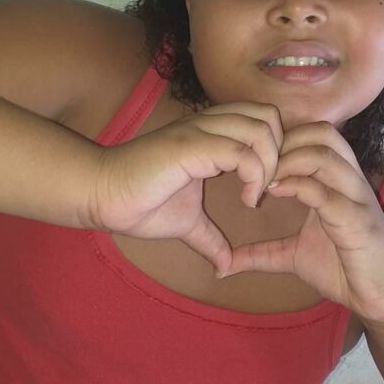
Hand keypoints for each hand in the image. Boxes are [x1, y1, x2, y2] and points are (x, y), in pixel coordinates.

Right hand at [86, 102, 283, 275]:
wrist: (102, 196)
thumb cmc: (140, 203)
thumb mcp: (187, 222)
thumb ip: (210, 238)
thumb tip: (224, 266)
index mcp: (212, 133)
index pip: (263, 119)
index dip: (274, 150)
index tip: (266, 188)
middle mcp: (210, 124)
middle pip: (269, 116)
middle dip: (280, 153)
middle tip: (268, 188)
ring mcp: (200, 131)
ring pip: (260, 128)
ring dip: (270, 164)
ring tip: (258, 194)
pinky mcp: (191, 147)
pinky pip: (240, 152)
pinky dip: (255, 176)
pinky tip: (247, 201)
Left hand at [220, 121, 383, 325]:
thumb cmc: (345, 271)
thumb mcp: (294, 258)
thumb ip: (263, 254)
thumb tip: (224, 266)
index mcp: (337, 181)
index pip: (314, 135)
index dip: (282, 139)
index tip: (254, 161)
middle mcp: (350, 181)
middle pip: (322, 132)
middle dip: (285, 141)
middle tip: (258, 165)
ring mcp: (356, 198)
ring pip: (324, 154)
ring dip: (288, 160)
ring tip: (265, 180)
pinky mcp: (358, 221)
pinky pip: (326, 191)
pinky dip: (297, 186)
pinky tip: (275, 194)